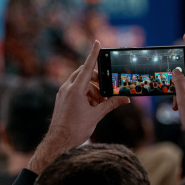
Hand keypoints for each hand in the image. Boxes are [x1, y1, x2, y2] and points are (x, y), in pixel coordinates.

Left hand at [28, 40, 129, 173]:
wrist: (58, 142)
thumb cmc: (76, 130)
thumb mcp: (97, 115)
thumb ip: (111, 104)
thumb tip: (126, 99)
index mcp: (75, 90)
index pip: (87, 67)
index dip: (93, 54)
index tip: (97, 42)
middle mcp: (67, 88)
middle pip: (84, 74)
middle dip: (97, 79)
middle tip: (106, 90)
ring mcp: (63, 93)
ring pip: (80, 83)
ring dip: (92, 89)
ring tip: (99, 103)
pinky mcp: (61, 99)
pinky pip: (74, 90)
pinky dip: (85, 94)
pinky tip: (91, 106)